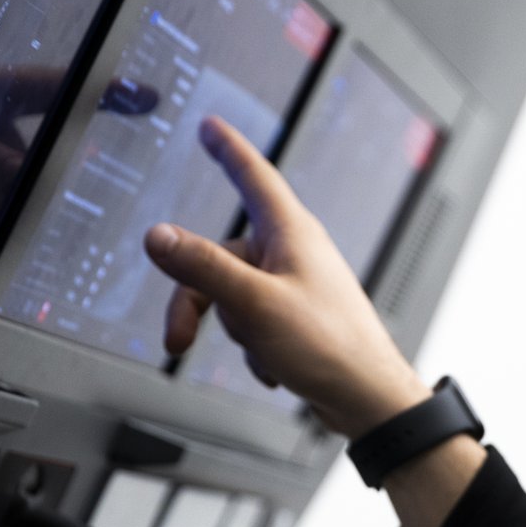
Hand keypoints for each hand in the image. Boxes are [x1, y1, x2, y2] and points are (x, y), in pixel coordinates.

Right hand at [144, 116, 430, 437]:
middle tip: (179, 340)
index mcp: (291, 233)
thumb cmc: (329, 347)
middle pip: (220, 258)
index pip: (253, 175)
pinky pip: (253, 323)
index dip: (228, 149)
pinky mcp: (297, 316)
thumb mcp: (253, 304)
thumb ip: (202, 268)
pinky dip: (257, 349)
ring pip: (233, 296)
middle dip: (200, 301)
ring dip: (236, 330)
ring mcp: (295, 285)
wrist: (367, 400)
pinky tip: (278, 367)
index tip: (211, 126)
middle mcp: (294, 252)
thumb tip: (158, 236)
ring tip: (265, 354)